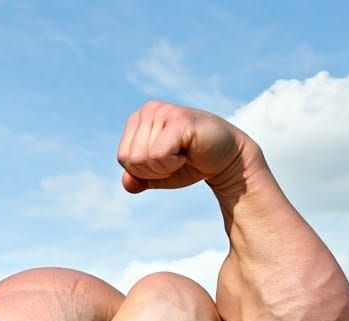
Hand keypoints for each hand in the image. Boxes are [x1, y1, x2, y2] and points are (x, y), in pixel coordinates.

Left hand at [117, 101, 250, 195]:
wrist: (225, 159)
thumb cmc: (189, 164)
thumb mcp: (156, 175)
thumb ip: (136, 179)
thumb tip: (127, 183)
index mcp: (138, 119)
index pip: (123, 157)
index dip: (142, 170)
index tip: (165, 160)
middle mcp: (149, 109)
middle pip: (131, 159)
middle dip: (152, 170)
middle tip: (175, 158)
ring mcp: (164, 111)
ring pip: (142, 158)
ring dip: (164, 167)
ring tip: (182, 153)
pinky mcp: (179, 119)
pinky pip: (157, 156)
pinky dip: (171, 164)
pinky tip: (188, 152)